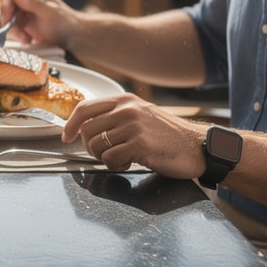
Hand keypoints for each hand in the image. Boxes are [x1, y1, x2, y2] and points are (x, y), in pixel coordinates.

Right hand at [0, 0, 72, 48]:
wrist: (72, 36)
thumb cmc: (65, 22)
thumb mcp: (49, 12)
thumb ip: (34, 3)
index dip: (6, 8)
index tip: (8, 21)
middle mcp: (24, 0)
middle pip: (6, 9)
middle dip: (10, 23)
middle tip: (18, 34)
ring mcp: (23, 12)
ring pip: (8, 21)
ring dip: (15, 32)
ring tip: (26, 39)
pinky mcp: (23, 24)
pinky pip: (12, 29)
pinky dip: (18, 36)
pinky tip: (27, 39)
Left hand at [61, 93, 206, 177]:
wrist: (199, 147)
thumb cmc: (169, 136)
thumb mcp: (141, 116)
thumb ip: (116, 117)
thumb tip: (86, 128)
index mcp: (124, 101)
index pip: (85, 108)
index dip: (71, 124)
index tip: (67, 136)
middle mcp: (127, 109)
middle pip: (87, 130)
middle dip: (90, 148)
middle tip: (105, 155)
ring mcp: (134, 125)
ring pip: (96, 145)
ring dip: (104, 158)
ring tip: (122, 158)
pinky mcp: (140, 143)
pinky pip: (110, 158)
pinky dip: (116, 165)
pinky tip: (130, 163)